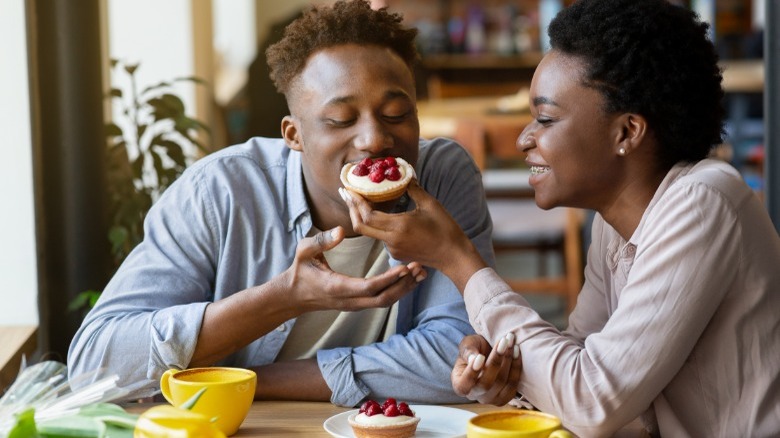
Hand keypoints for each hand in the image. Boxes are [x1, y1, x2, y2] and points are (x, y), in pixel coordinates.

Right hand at [282, 226, 425, 312]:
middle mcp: (350, 301)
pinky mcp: (358, 303)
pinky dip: (397, 290)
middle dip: (403, 285)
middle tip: (419, 268)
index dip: (389, 279)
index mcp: (337, 287)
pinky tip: (408, 278)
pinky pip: (381, 299)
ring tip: (420, 273)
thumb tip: (341, 230)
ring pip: (385, 301)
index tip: (404, 267)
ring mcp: (354, 305)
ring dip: (404, 289)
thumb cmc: (299, 271)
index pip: (369, 287)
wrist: (293, 296)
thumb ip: (321, 241)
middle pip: (383, 298)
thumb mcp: (304, 251)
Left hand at [339, 182, 485, 287]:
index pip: (367, 216)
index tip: (349, 189)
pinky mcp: (396, 253)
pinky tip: (377, 213)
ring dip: (362, 216)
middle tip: (346, 193)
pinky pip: (380, 237)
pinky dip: (375, 224)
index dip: (356, 202)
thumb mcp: (430, 204)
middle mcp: (391, 240)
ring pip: (369, 232)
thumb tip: (404, 174)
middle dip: (351, 209)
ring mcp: (392, 249)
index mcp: (398, 227)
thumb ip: (413, 188)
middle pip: (361, 227)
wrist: (453, 256)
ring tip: (359, 199)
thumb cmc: (445, 229)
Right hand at [451, 333, 520, 405]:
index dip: (472, 373)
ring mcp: (491, 399)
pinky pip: (513, 384)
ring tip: (511, 341)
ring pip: (502, 382)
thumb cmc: (474, 348)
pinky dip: (516, 366)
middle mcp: (474, 396)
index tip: (480, 356)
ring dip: (509, 360)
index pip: (463, 386)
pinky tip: (517, 351)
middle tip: (503, 341)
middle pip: (486, 384)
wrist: (488, 352)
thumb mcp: (467, 345)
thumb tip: (473, 359)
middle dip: (496, 360)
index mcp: (460, 385)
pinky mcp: (506, 397)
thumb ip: (468, 350)